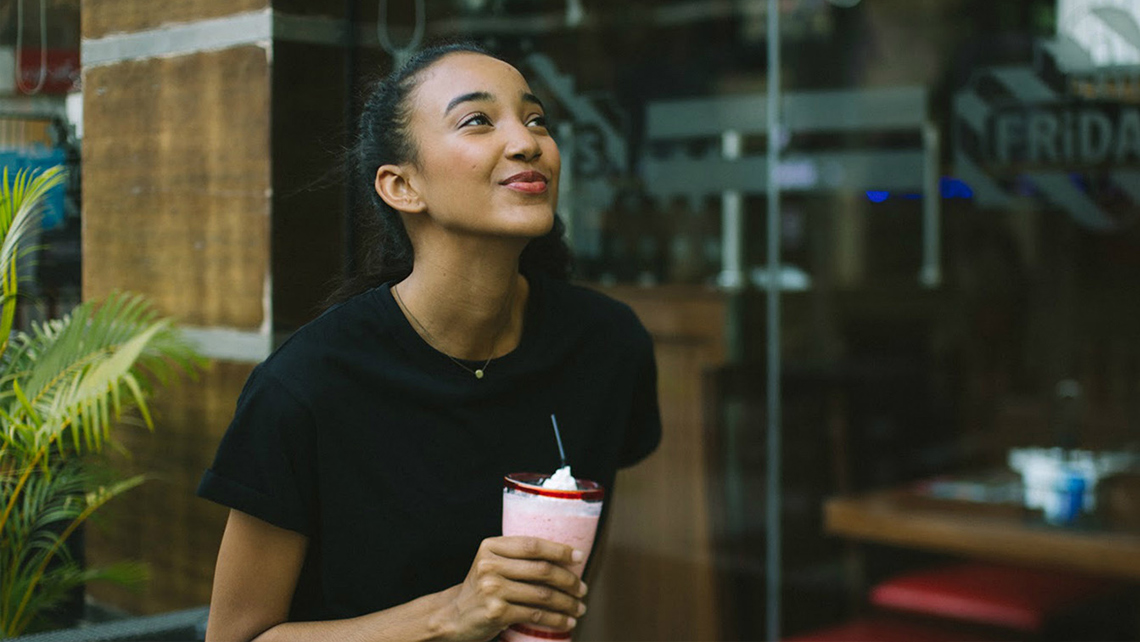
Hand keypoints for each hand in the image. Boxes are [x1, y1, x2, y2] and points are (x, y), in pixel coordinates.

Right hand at [436, 536, 588, 641]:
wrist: (454, 616)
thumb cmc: (482, 589)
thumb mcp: (492, 564)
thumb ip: (517, 557)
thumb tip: (563, 558)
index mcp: (491, 547)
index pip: (532, 544)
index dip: (559, 550)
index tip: (579, 557)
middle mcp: (490, 565)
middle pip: (542, 569)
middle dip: (569, 580)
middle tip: (582, 588)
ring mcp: (492, 588)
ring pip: (543, 594)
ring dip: (567, 603)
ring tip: (579, 607)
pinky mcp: (497, 611)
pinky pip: (536, 614)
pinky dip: (556, 620)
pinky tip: (566, 622)